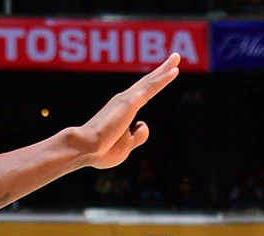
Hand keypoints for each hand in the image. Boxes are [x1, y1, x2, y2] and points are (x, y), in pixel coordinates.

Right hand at [64, 55, 179, 170]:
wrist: (86, 147)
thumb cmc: (102, 150)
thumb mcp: (125, 146)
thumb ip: (137, 136)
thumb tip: (143, 124)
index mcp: (123, 110)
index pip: (142, 94)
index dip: (155, 84)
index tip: (164, 76)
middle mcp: (124, 100)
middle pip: (147, 82)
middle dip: (162, 69)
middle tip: (175, 57)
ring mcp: (127, 99)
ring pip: (151, 81)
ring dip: (165, 69)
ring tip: (177, 57)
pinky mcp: (131, 102)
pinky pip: (151, 88)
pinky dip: (163, 79)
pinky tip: (174, 71)